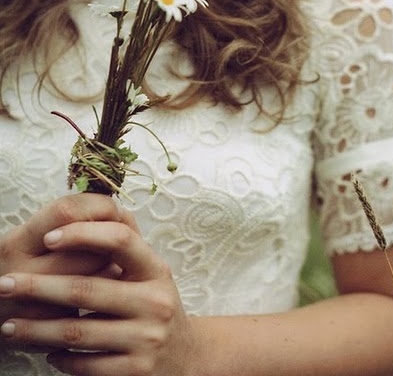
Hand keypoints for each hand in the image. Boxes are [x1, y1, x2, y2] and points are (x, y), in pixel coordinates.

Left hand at [0, 219, 194, 375]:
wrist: (185, 355)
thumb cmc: (155, 305)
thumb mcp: (151, 274)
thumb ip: (124, 251)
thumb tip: (81, 221)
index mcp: (157, 270)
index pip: (121, 240)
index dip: (83, 235)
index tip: (48, 238)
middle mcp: (155, 301)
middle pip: (87, 289)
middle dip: (38, 286)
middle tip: (4, 284)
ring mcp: (147, 338)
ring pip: (77, 331)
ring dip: (36, 328)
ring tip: (9, 325)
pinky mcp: (135, 371)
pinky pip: (85, 365)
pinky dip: (59, 359)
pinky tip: (45, 352)